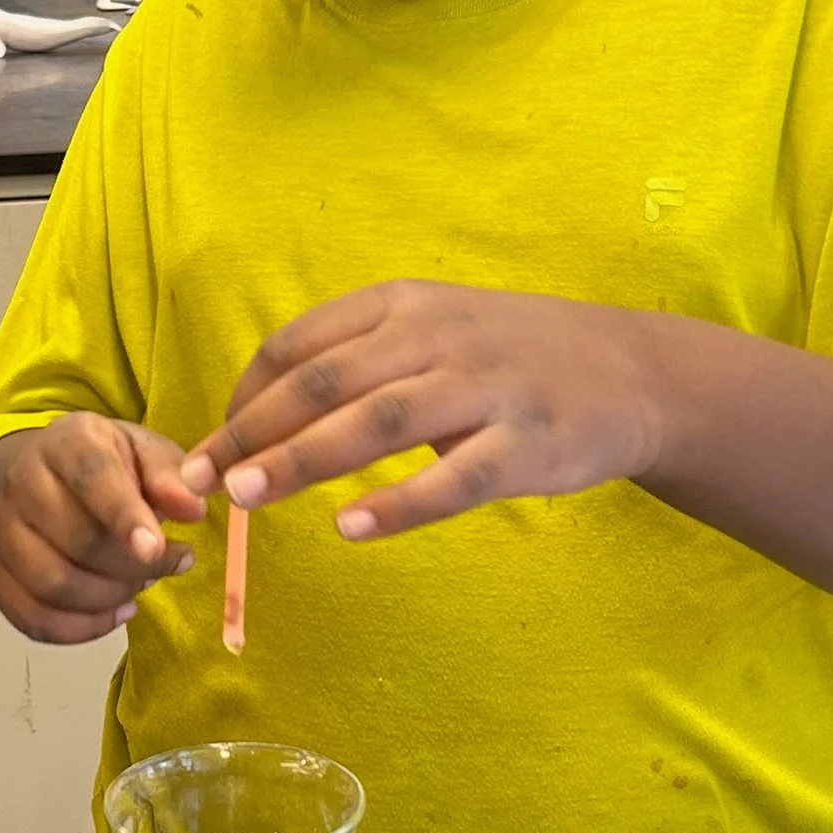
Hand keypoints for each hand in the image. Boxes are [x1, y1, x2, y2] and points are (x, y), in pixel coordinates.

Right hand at [0, 414, 203, 642]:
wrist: (46, 478)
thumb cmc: (111, 468)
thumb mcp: (147, 455)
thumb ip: (171, 478)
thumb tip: (192, 509)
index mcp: (66, 442)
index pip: (91, 476)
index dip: (123, 514)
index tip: (156, 548)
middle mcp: (22, 481)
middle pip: (75, 540)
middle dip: (132, 566)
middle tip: (166, 564)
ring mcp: (1, 528)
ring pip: (52, 584)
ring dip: (108, 599)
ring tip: (140, 585)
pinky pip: (32, 618)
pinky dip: (82, 629)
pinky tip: (116, 612)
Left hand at [178, 282, 667, 540]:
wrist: (632, 372)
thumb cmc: (510, 357)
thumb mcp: (432, 330)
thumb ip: (357, 360)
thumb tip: (262, 413)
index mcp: (403, 305)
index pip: (300, 345)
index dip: (245, 396)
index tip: (210, 444)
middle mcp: (437, 337)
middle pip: (325, 383)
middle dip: (252, 430)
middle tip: (200, 478)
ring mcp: (485, 389)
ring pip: (377, 423)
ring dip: (303, 460)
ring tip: (247, 497)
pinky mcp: (528, 445)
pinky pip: (453, 478)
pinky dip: (398, 504)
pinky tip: (350, 527)